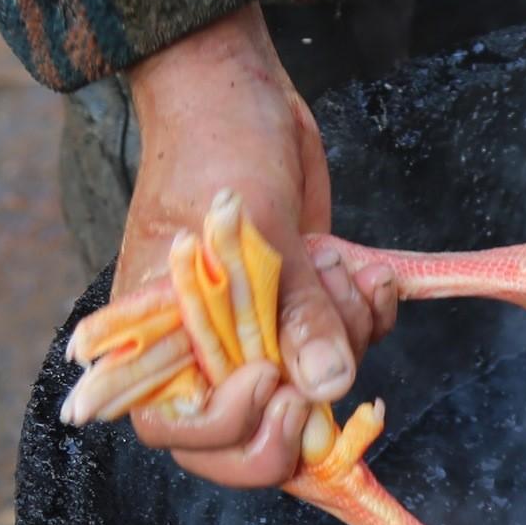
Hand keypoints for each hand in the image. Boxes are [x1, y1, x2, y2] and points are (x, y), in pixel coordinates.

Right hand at [113, 6, 401, 486]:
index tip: (273, 382)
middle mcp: (206, 345)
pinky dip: (367, 317)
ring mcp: (259, 328)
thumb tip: (327, 384)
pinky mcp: (302, 305)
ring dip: (347, 338)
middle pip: (247, 433)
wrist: (238, 91)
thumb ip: (291, 310)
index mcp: (158, 338)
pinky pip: (346, 344)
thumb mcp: (254, 231)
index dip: (230, 427)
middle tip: (326, 367)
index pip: (178, 430)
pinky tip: (367, 274)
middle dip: (298, 410)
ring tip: (337, 269)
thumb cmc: (213, 150)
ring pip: (314, 385)